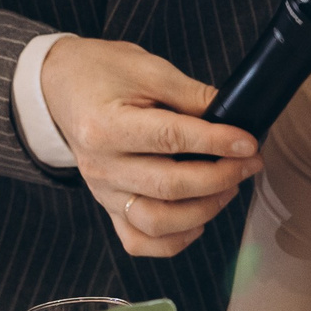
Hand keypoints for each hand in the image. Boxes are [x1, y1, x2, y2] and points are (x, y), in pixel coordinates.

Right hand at [39, 37, 260, 257]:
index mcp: (106, 126)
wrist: (61, 86)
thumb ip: (191, 95)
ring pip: (156, 222)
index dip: (216, 142)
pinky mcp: (107, 206)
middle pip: (168, 186)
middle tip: (250, 163)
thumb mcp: (148, 69)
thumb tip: (234, 118)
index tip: (248, 142)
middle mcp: (101, 166)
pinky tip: (198, 218)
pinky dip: (174, 239)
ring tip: (228, 187)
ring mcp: (102, 191)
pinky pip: (139, 240)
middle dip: (220, 177)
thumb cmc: (103, 72)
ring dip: (203, 210)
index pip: (170, 139)